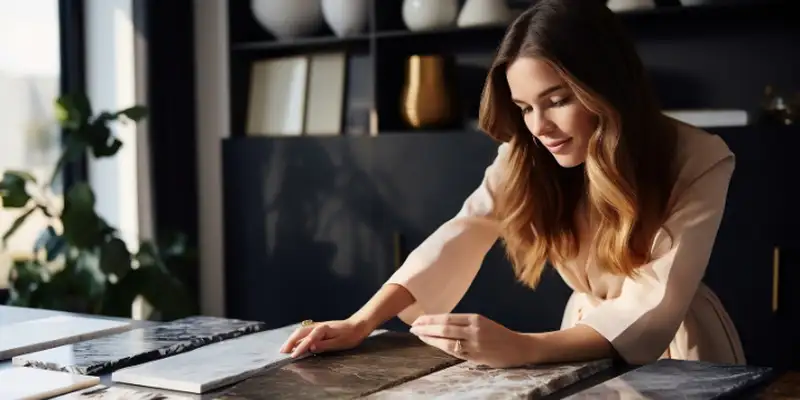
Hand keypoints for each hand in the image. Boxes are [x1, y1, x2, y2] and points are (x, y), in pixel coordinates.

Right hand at [279, 318, 371, 357]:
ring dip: (292, 339)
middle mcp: (318, 326)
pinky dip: (297, 337)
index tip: (293, 356)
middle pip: (300, 332)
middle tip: (282, 352)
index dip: (300, 348)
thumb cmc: (350, 335)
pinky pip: (305, 331)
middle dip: (290, 342)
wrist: (357, 325)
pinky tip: (295, 342)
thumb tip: (311, 347)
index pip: (308, 339)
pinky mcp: (319, 328)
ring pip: (301, 331)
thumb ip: (325, 345)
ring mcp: (318, 326)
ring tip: (285, 348)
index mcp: (323, 329)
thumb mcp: (340, 343)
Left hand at [409, 313, 530, 367]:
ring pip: (447, 341)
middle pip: (444, 328)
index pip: (447, 318)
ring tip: (419, 336)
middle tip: (413, 328)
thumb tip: (439, 324)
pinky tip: (434, 345)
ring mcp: (475, 344)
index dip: (430, 319)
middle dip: (426, 328)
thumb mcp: (482, 323)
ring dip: (431, 339)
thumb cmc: (498, 334)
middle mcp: (474, 330)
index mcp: (475, 318)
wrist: (519, 347)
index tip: (418, 320)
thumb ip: (463, 324)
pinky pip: (455, 352)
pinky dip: (443, 348)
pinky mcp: (477, 357)